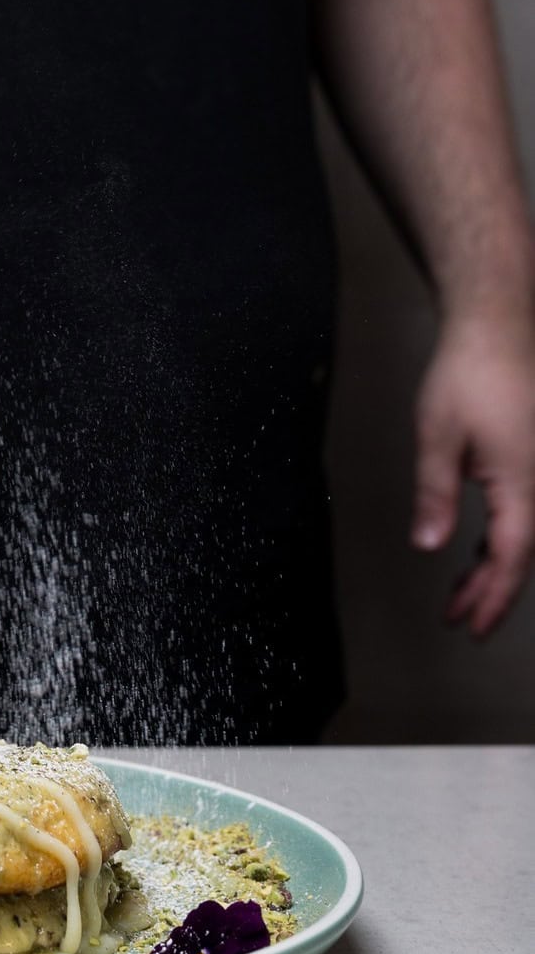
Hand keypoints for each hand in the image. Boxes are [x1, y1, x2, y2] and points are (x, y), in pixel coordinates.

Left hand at [412, 314, 534, 634]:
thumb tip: (429, 545)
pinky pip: (520, 512)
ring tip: (458, 597)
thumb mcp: (438, 437)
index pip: (510, 558)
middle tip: (459, 621)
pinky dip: (497, 538)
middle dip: (488, 592)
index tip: (472, 628)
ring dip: (490, 568)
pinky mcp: (531, 459)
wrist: (498, 325)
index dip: (491, 598)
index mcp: (522, 483)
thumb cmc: (469, 373)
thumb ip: (434, 495)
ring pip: (521, 535)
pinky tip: (473, 553)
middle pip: (519, 554)